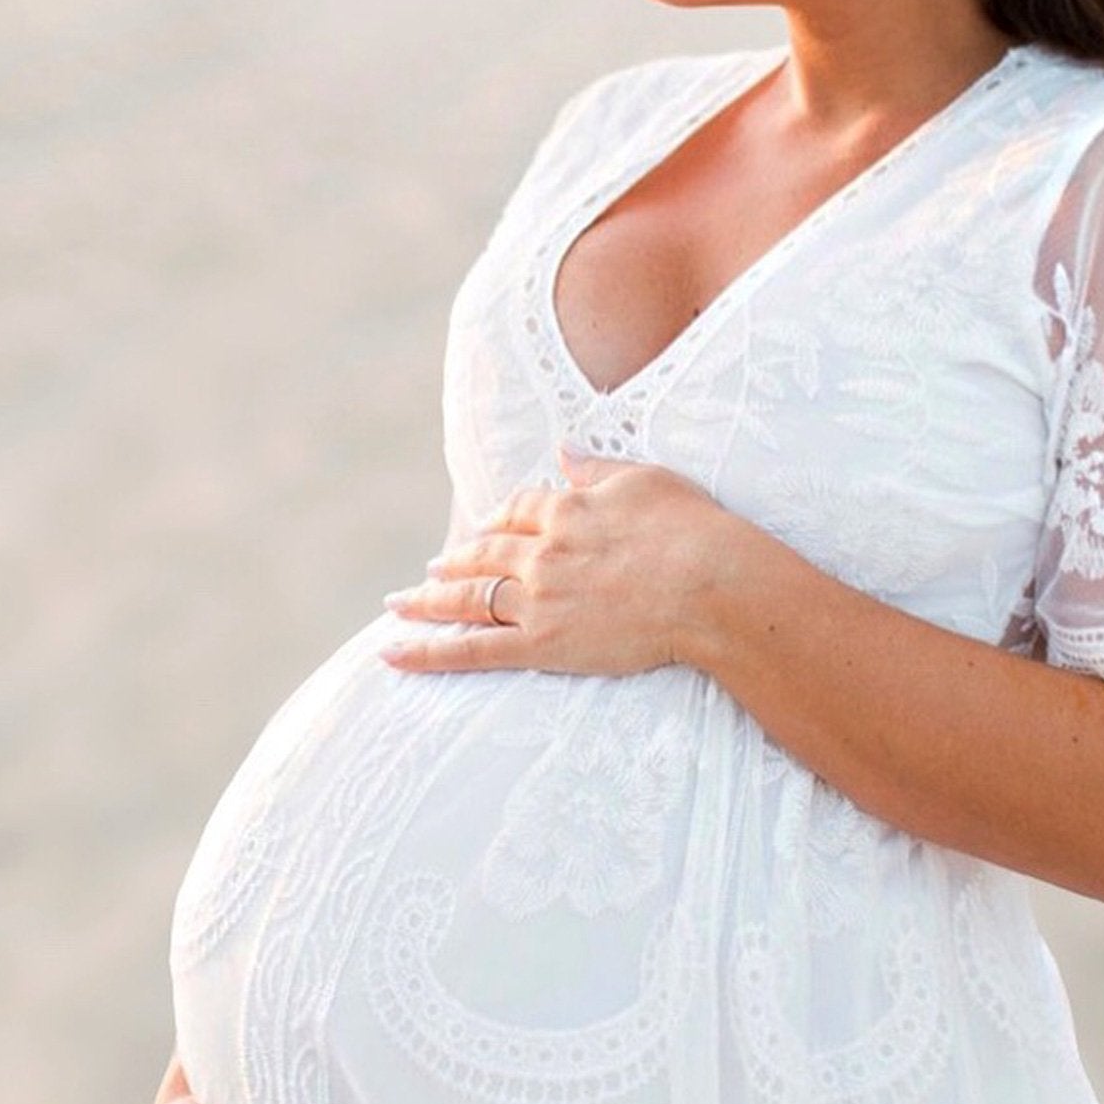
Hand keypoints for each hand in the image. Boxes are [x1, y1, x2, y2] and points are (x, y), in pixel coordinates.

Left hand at [379, 443, 727, 674]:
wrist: (711, 587)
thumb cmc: (692, 530)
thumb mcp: (645, 480)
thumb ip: (597, 468)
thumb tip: (564, 450)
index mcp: (566, 510)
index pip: (520, 511)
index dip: (500, 519)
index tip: (486, 525)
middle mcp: (542, 552)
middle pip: (484, 553)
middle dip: (454, 561)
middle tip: (431, 570)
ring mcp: (537, 598)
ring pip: (469, 599)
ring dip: (429, 601)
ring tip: (401, 605)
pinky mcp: (541, 643)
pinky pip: (472, 649)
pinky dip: (428, 652)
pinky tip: (392, 653)